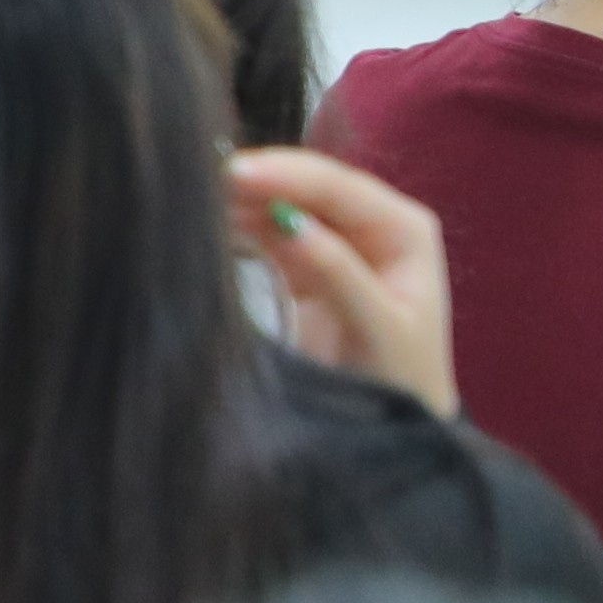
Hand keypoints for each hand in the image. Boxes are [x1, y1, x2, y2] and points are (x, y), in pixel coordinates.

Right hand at [229, 144, 461, 416]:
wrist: (393, 430)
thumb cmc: (401, 381)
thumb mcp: (377, 328)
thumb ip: (337, 272)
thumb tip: (289, 220)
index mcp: (403, 230)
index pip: (341, 188)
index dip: (288, 174)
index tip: (236, 172)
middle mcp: (374, 227)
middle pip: (311, 189)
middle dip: (262, 180)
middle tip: (203, 175)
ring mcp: (340, 244)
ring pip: (286, 206)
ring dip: (245, 199)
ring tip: (198, 193)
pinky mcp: (309, 268)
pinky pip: (271, 235)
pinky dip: (242, 225)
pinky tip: (211, 217)